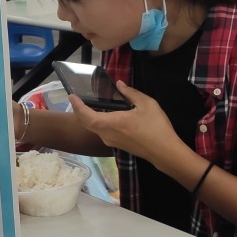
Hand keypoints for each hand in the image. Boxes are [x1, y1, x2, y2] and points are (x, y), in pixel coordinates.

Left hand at [68, 81, 186, 165]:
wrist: (164, 152)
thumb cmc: (156, 127)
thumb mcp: (147, 104)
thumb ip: (131, 93)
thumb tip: (120, 84)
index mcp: (111, 123)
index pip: (87, 115)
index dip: (77, 106)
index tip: (72, 96)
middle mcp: (107, 134)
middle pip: (86, 123)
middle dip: (79, 111)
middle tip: (76, 100)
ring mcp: (111, 141)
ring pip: (93, 129)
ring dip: (87, 118)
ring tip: (86, 106)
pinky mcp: (117, 145)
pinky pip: (101, 132)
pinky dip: (96, 123)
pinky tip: (102, 115)